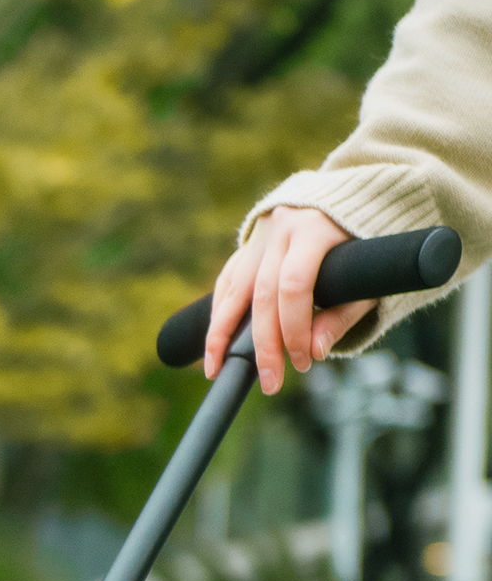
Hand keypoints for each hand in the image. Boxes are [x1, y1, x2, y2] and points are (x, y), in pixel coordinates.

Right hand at [204, 205, 374, 394]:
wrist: (351, 198)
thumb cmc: (361, 245)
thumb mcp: (364, 277)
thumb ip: (342, 315)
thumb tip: (315, 351)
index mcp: (314, 229)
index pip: (294, 286)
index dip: (294, 329)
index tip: (302, 362)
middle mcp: (281, 228)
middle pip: (261, 295)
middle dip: (263, 345)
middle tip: (270, 382)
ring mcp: (259, 237)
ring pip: (233, 291)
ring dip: (221, 335)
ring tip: (216, 369)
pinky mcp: (246, 246)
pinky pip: (226, 284)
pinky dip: (219, 316)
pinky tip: (215, 345)